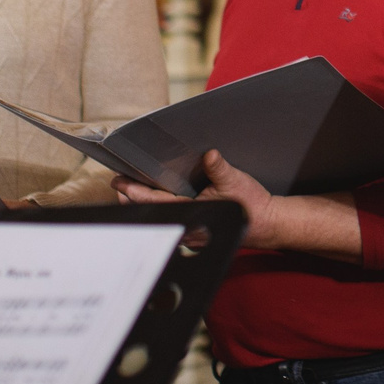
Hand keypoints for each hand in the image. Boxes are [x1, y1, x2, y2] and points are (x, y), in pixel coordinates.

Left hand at [115, 151, 296, 249]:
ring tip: (128, 191)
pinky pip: (168, 218)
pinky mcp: (193, 229)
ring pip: (157, 217)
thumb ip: (219, 168)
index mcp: (192, 212)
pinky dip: (155, 208)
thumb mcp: (236, 181)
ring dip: (142, 204)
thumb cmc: (251, 205)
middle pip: (150, 213)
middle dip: (131, 199)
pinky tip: (152, 199)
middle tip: (118, 184)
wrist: (265, 223)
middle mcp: (186, 225)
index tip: (119, 182)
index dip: (135, 191)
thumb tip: (209, 154)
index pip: (155, 202)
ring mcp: (188, 229)